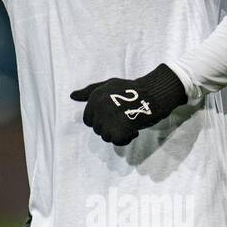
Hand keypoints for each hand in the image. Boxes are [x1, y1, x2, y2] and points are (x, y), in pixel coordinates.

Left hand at [70, 64, 186, 144]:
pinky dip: (126, 139)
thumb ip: (89, 91)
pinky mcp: (120, 128)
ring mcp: (109, 118)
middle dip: (111, 127)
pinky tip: (134, 130)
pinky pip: (117, 142)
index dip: (101, 120)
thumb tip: (72, 96)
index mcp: (95, 97)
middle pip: (98, 130)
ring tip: (130, 123)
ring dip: (119, 133)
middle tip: (125, 118)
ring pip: (106, 137)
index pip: (88, 120)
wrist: (154, 93)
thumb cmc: (133, 90)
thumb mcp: (108, 85)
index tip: (114, 115)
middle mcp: (99, 107)